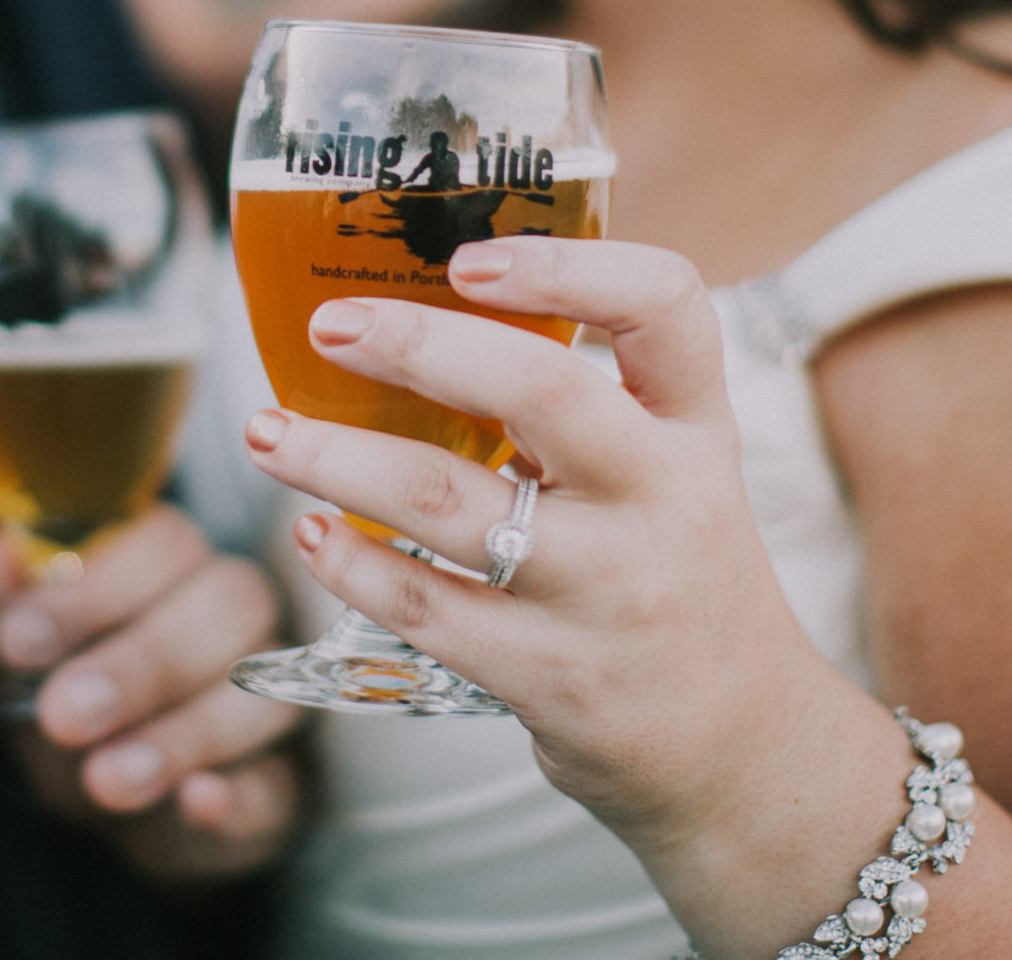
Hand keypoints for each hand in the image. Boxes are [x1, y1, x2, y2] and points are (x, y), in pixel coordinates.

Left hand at [0, 505, 304, 881]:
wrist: (105, 800)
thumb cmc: (69, 699)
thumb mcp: (23, 661)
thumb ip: (10, 609)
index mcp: (171, 565)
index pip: (164, 542)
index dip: (92, 589)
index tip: (18, 642)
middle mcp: (232, 616)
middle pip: (229, 603)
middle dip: (141, 663)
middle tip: (63, 714)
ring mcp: (268, 696)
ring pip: (263, 693)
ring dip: (183, 736)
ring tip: (105, 779)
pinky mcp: (280, 783)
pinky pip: (279, 782)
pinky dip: (241, 795)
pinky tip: (198, 801)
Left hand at [238, 237, 863, 861]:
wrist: (743, 752)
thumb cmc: (681, 583)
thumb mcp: (672, 476)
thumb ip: (587, 404)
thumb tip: (422, 317)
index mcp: (695, 430)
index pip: (667, 306)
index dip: (568, 264)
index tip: (468, 259)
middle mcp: (664, 500)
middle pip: (541, 392)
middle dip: (414, 345)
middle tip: (328, 325)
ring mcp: (608, 592)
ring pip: (448, 502)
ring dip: (335, 458)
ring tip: (267, 432)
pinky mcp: (553, 676)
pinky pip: (425, 606)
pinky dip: (350, 562)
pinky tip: (310, 533)